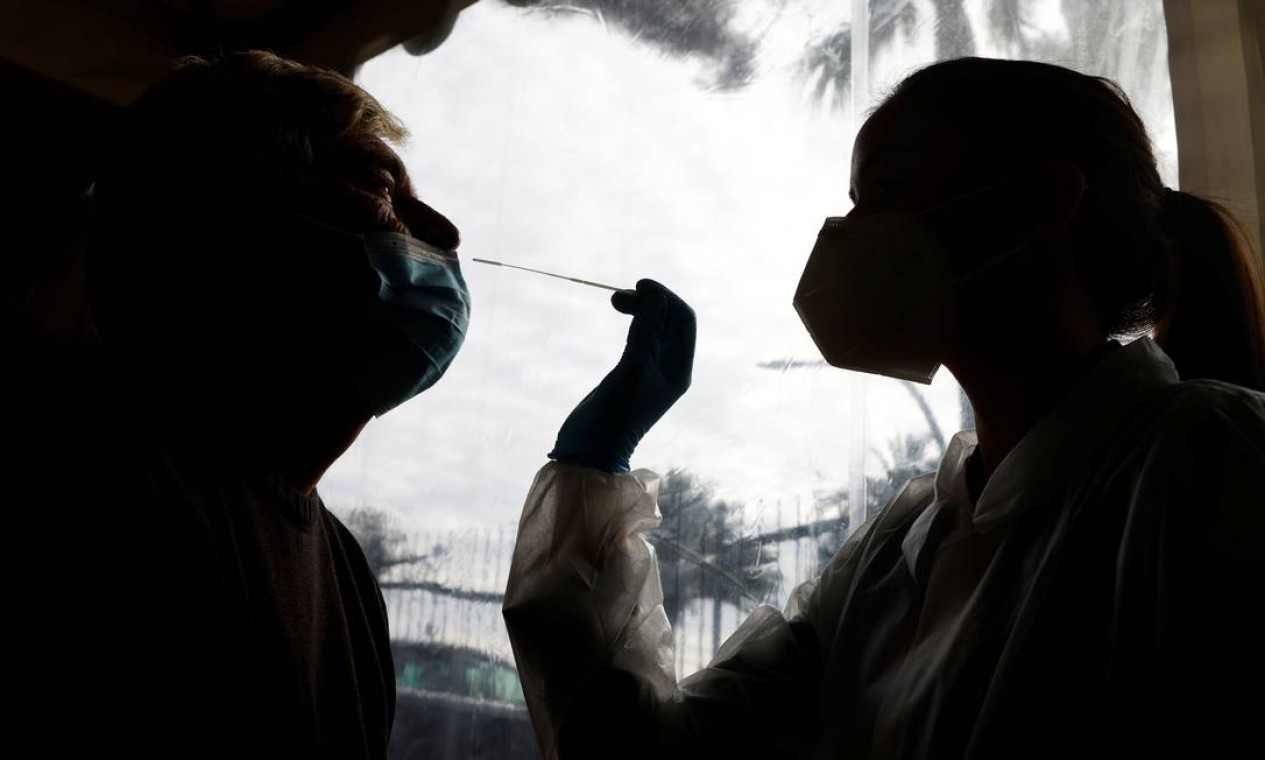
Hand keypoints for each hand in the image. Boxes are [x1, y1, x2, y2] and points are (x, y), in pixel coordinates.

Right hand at [549, 279, 695, 472]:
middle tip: (617, 297)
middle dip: (650, 301)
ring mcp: (650, 370)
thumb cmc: (615, 414)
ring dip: (639, 308)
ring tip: (614, 301)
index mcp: (679, 370)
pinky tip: (619, 316)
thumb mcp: (633, 370)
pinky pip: (639, 337)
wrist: (591, 448)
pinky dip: (632, 321)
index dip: (665, 298)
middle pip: (669, 320)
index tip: (638, 286)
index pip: (684, 321)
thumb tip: (658, 298)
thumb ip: (646, 334)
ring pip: (653, 326)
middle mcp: (669, 368)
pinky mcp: (630, 372)